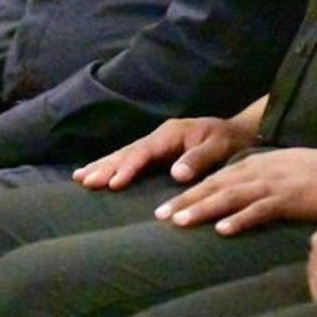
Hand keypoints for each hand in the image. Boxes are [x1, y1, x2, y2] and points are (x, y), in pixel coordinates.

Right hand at [73, 115, 256, 191]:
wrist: (236, 133)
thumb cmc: (229, 140)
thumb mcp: (219, 147)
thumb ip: (199, 158)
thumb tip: (176, 173)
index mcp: (170, 134)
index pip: (144, 152)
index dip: (128, 167)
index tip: (114, 183)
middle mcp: (158, 137)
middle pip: (126, 152)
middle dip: (105, 167)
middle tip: (85, 181)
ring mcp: (154, 144)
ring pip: (122, 155)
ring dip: (101, 166)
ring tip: (79, 178)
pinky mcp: (154, 153)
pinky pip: (127, 159)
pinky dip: (110, 166)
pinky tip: (95, 174)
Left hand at [155, 145, 316, 235]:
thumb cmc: (316, 174)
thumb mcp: (278, 173)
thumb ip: (256, 185)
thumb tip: (233, 203)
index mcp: (253, 165)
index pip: (213, 180)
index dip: (186, 193)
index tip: (162, 210)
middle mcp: (257, 171)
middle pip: (214, 186)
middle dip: (185, 201)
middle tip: (158, 217)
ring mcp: (273, 184)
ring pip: (230, 196)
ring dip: (203, 209)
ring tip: (180, 222)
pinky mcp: (290, 198)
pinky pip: (261, 209)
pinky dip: (241, 219)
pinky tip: (223, 230)